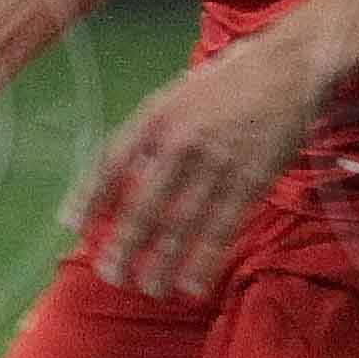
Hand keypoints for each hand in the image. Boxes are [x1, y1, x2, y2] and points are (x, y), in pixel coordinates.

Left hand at [68, 26, 325, 300]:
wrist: (287, 67)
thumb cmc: (228, 82)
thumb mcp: (176, 95)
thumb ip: (151, 132)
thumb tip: (127, 173)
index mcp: (154, 117)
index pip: (109, 162)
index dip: (89, 196)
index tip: (71, 224)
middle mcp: (179, 142)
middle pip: (142, 204)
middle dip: (124, 244)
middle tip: (110, 275)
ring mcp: (215, 163)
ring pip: (180, 223)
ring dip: (162, 262)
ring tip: (149, 289)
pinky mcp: (250, 179)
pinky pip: (221, 226)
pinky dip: (204, 258)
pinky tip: (192, 283)